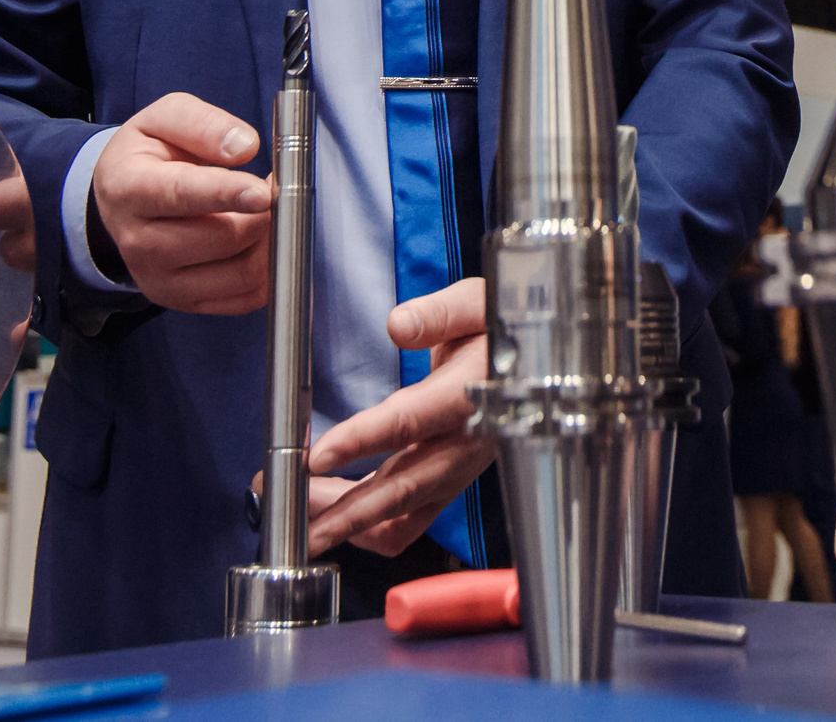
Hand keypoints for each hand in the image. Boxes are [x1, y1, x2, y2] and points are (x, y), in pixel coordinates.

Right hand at [90, 93, 268, 312]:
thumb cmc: (149, 154)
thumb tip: (243, 146)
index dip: (226, 195)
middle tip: (278, 188)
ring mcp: (159, 279)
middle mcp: (138, 242)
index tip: (263, 192)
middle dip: (264, 215)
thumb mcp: (165, 118)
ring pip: (239, 274)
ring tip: (272, 212)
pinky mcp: (183, 300)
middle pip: (220, 239)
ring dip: (272, 243)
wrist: (121, 197)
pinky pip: (244, 298)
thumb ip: (202, 124)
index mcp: (129, 188)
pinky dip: (269, 272)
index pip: (181, 195)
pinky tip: (266, 242)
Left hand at [300, 278, 496, 556]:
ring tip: (303, 524)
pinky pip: (410, 522)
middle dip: (346, 511)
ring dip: (350, 525)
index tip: (317, 457)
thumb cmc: (501, 328)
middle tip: (297, 519)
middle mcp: (465, 442)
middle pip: (401, 487)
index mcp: (468, 393)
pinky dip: (372, 531)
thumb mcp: (478, 303)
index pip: (408, 422)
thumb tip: (399, 325)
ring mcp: (458, 471)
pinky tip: (336, 521)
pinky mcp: (451, 484)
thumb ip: (440, 313)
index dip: (361, 441)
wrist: (538, 358)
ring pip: (402, 513)